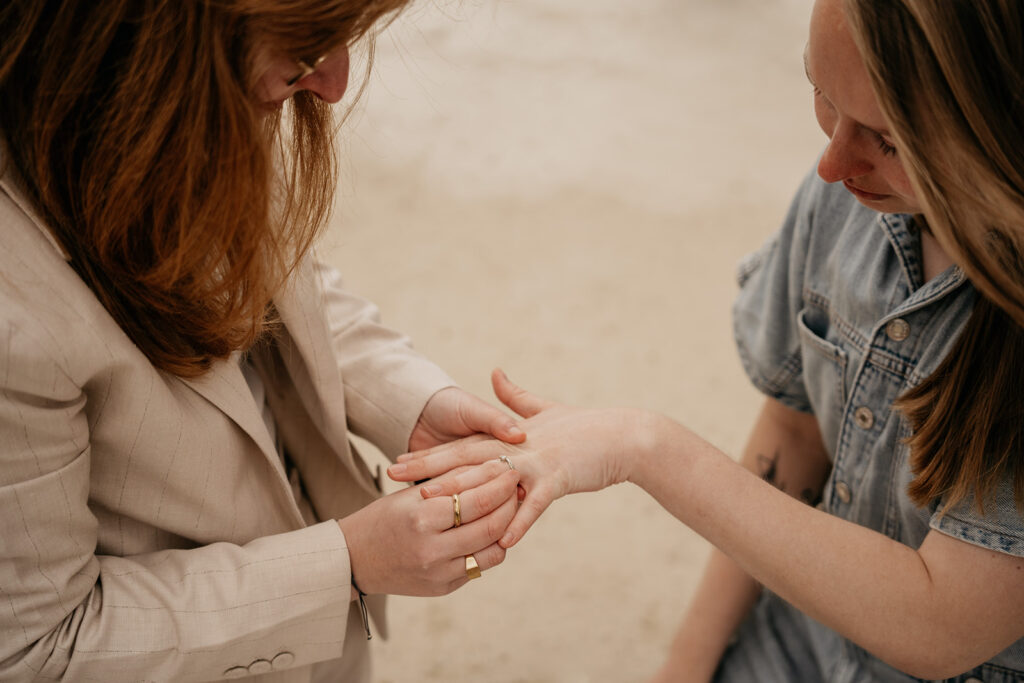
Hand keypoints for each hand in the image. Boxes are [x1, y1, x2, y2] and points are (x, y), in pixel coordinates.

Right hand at [338, 464, 519, 595]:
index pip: (478, 500)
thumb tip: (494, 467)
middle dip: (510, 502)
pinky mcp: (444, 588)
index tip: (510, 468)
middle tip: (516, 486)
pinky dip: (490, 547)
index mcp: (423, 518)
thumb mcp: (413, 493)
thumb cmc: (385, 518)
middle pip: (492, 526)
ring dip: (507, 528)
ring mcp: (440, 574)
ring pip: (493, 551)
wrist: (356, 559)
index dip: (500, 483)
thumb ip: (453, 482)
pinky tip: (490, 530)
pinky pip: (480, 567)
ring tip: (507, 508)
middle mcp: (433, 549)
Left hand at [389, 369, 656, 548]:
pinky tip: (503, 541)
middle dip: (429, 469)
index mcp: (511, 436)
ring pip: (493, 478)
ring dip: (462, 493)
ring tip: (433, 506)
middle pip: (466, 458)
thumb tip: (496, 371)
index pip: (462, 446)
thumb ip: (516, 397)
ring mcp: (538, 461)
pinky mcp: (560, 477)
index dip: (429, 454)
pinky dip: (520, 520)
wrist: (625, 436)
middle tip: (394, 477)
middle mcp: (518, 446)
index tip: (397, 462)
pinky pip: (536, 503)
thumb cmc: (587, 428)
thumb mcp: (546, 410)